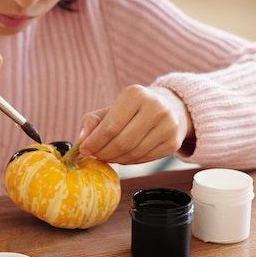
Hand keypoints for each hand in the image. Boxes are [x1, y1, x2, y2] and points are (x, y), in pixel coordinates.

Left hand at [78, 85, 193, 163]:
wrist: (170, 106)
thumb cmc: (134, 108)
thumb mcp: (112, 107)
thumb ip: (92, 121)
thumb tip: (82, 139)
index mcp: (135, 95)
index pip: (110, 126)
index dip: (95, 142)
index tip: (84, 149)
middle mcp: (155, 108)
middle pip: (122, 142)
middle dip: (104, 153)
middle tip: (95, 156)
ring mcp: (168, 126)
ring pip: (134, 153)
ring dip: (116, 159)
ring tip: (107, 156)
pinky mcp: (173, 142)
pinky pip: (145, 159)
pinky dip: (129, 162)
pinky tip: (122, 157)